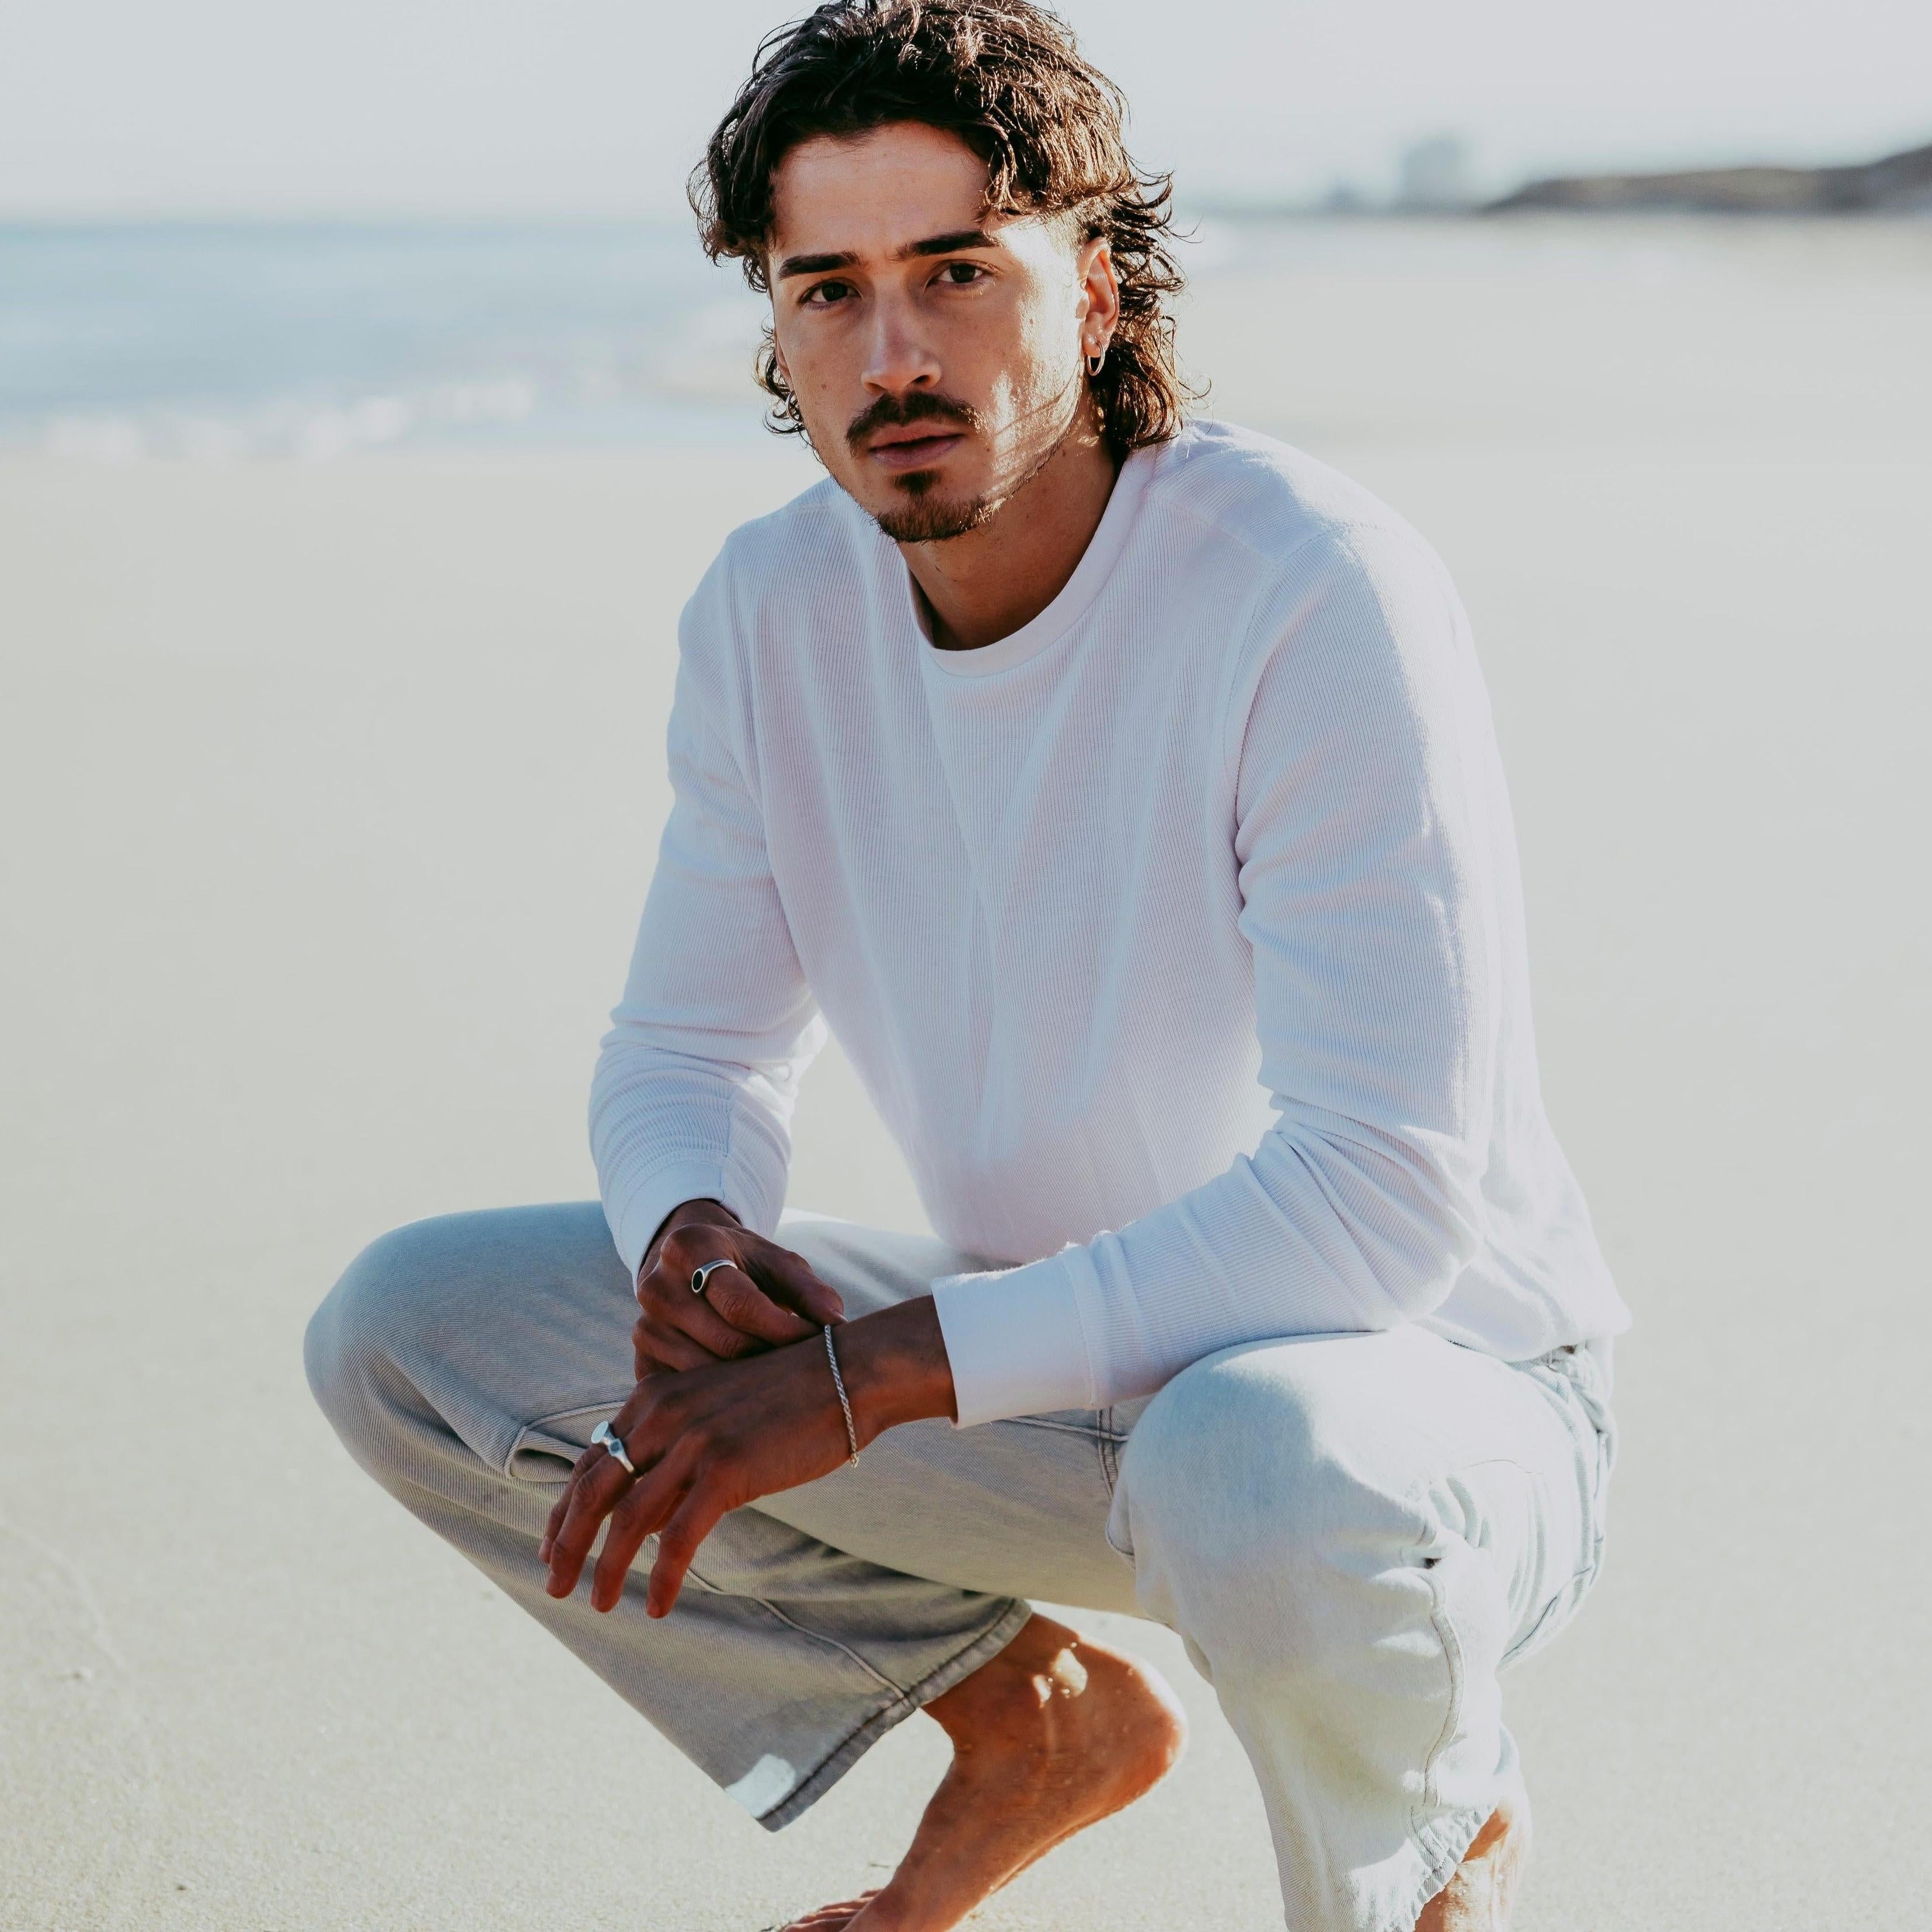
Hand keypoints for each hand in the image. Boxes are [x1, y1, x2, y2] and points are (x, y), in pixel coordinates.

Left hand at [538, 1338, 854, 1616]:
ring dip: (607, 1569)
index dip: (564, 1509)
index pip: (591, 1460)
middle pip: (594, 1490)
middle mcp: (663, 1415)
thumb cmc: (787, 1396)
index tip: (550, 1547)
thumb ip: (674, 1448)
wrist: (844, 1375)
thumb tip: (647, 1512)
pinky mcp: (726, 1470)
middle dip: (566, 1543)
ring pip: (629, 1519)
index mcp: (654, 1398)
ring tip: (600, 1604)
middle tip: (554, 1586)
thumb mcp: (714, 1409)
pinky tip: (657, 1606)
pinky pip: (680, 1538)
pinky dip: (662, 1577)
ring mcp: (693, 1442)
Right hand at [633, 1199, 843, 1378]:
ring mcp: (644, 1327)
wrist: (692, 1264)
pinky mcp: (642, 1361)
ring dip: (749, 1386)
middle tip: (805, 1369)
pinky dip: (719, 1400)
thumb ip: (808, 1289)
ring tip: (781, 1383)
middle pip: (724, 1343)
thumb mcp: (777, 1262)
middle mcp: (656, 1286)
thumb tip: (836, 1325)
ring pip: (706, 1375)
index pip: (741, 1303)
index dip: (784, 1329)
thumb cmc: (745, 1264)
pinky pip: (686, 1395)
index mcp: (690, 1247)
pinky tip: (748, 1397)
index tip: (817, 1341)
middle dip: (772, 1359)